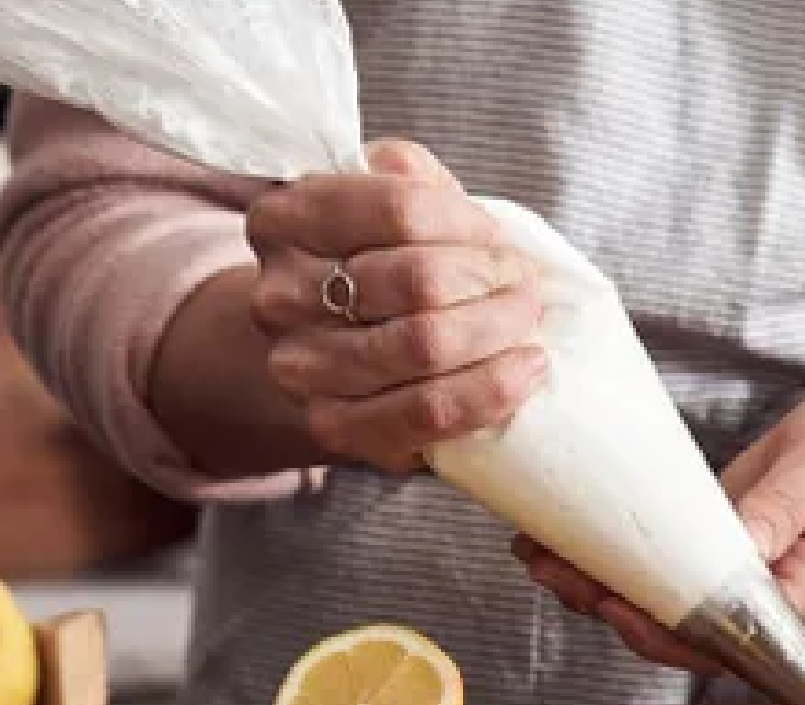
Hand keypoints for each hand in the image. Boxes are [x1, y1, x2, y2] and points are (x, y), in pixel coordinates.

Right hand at [246, 140, 544, 472]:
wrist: (327, 346)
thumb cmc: (374, 263)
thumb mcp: (385, 199)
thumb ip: (412, 179)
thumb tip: (444, 195)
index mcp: (283, 219)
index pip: (401, 209)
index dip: (470, 226)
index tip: (498, 240)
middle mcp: (278, 295)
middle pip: (419, 281)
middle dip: (495, 282)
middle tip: (525, 286)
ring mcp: (298, 366)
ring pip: (424, 347)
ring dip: (499, 332)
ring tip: (527, 325)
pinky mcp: (331, 425)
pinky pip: (427, 412)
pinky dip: (491, 391)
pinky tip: (524, 370)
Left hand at [513, 388, 804, 671]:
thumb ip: (782, 508)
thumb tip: (738, 548)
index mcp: (801, 593)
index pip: (724, 639)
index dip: (663, 633)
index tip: (616, 606)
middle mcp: (764, 601)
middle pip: (678, 630)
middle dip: (609, 607)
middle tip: (551, 572)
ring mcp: (737, 580)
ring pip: (660, 602)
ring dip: (598, 584)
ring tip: (538, 555)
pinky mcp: (717, 551)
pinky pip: (662, 567)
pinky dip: (615, 555)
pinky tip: (568, 536)